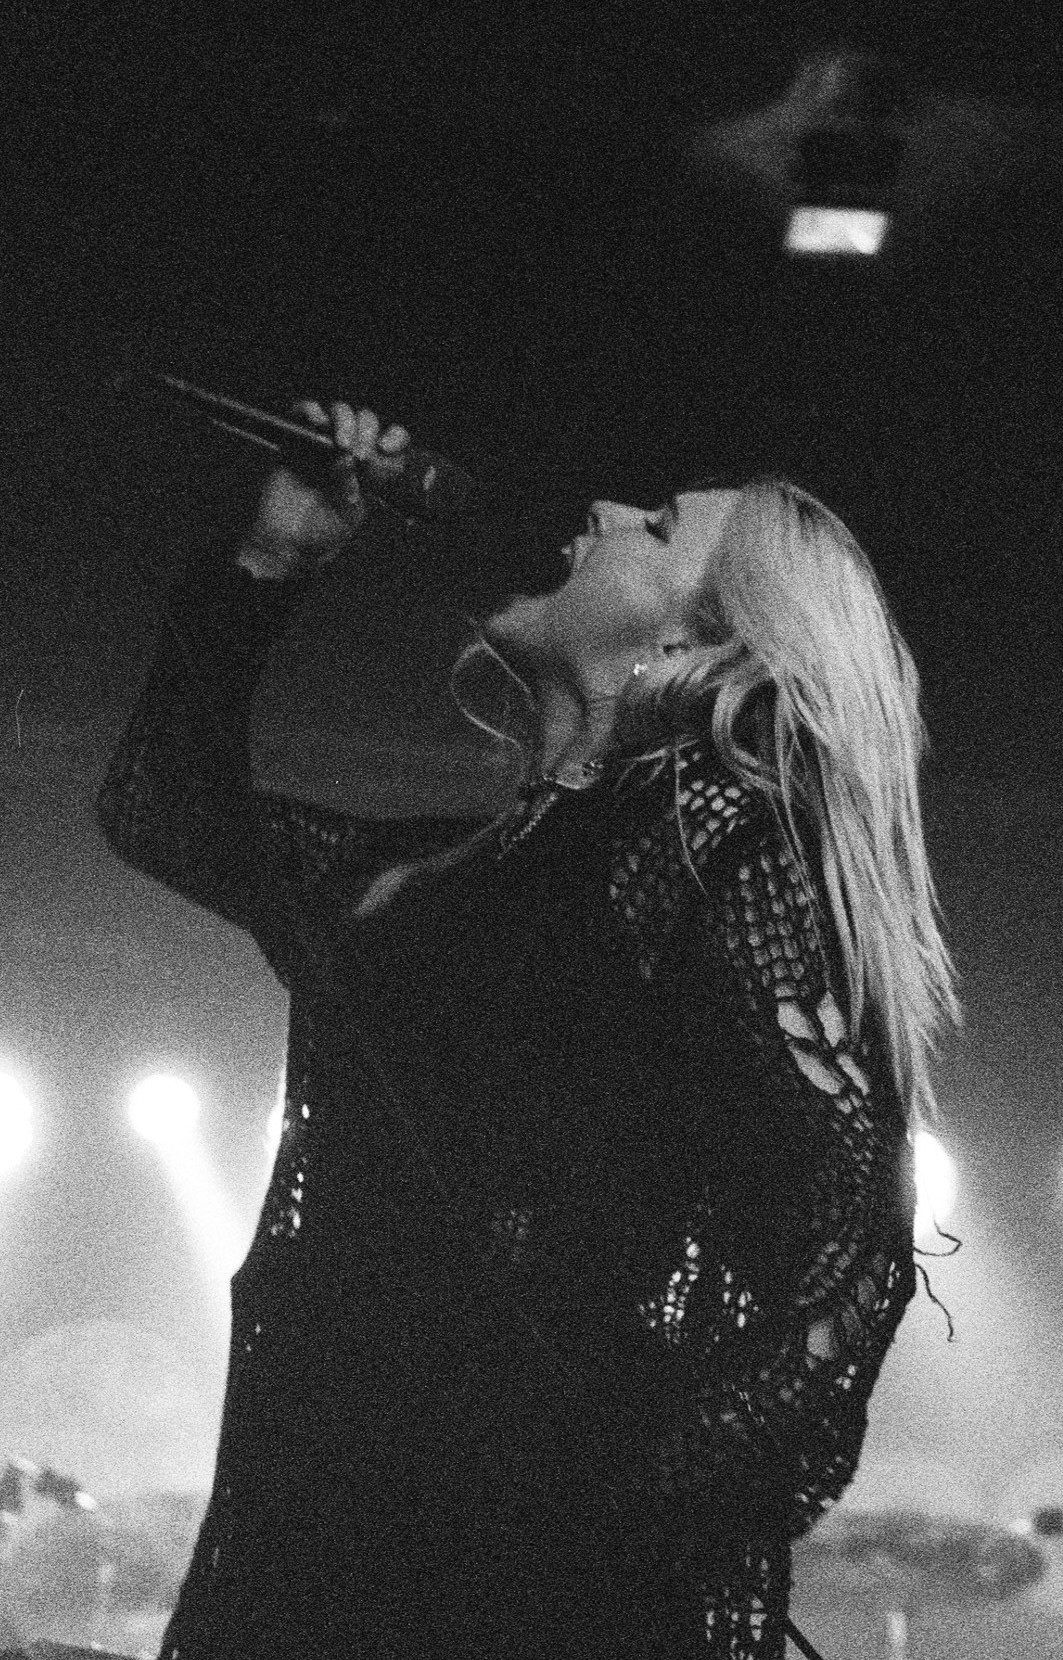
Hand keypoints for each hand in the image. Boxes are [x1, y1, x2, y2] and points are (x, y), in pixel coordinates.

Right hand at [236, 402, 411, 578]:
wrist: (286, 542)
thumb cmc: (321, 532)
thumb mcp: (347, 516)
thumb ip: (352, 488)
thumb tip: (348, 459)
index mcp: (369, 468)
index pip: (391, 441)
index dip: (394, 438)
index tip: (386, 449)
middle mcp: (348, 451)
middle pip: (365, 420)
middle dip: (367, 431)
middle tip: (360, 454)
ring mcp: (322, 444)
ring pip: (339, 411)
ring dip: (345, 421)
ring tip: (342, 443)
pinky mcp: (295, 441)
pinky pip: (302, 412)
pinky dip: (310, 410)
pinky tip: (317, 420)